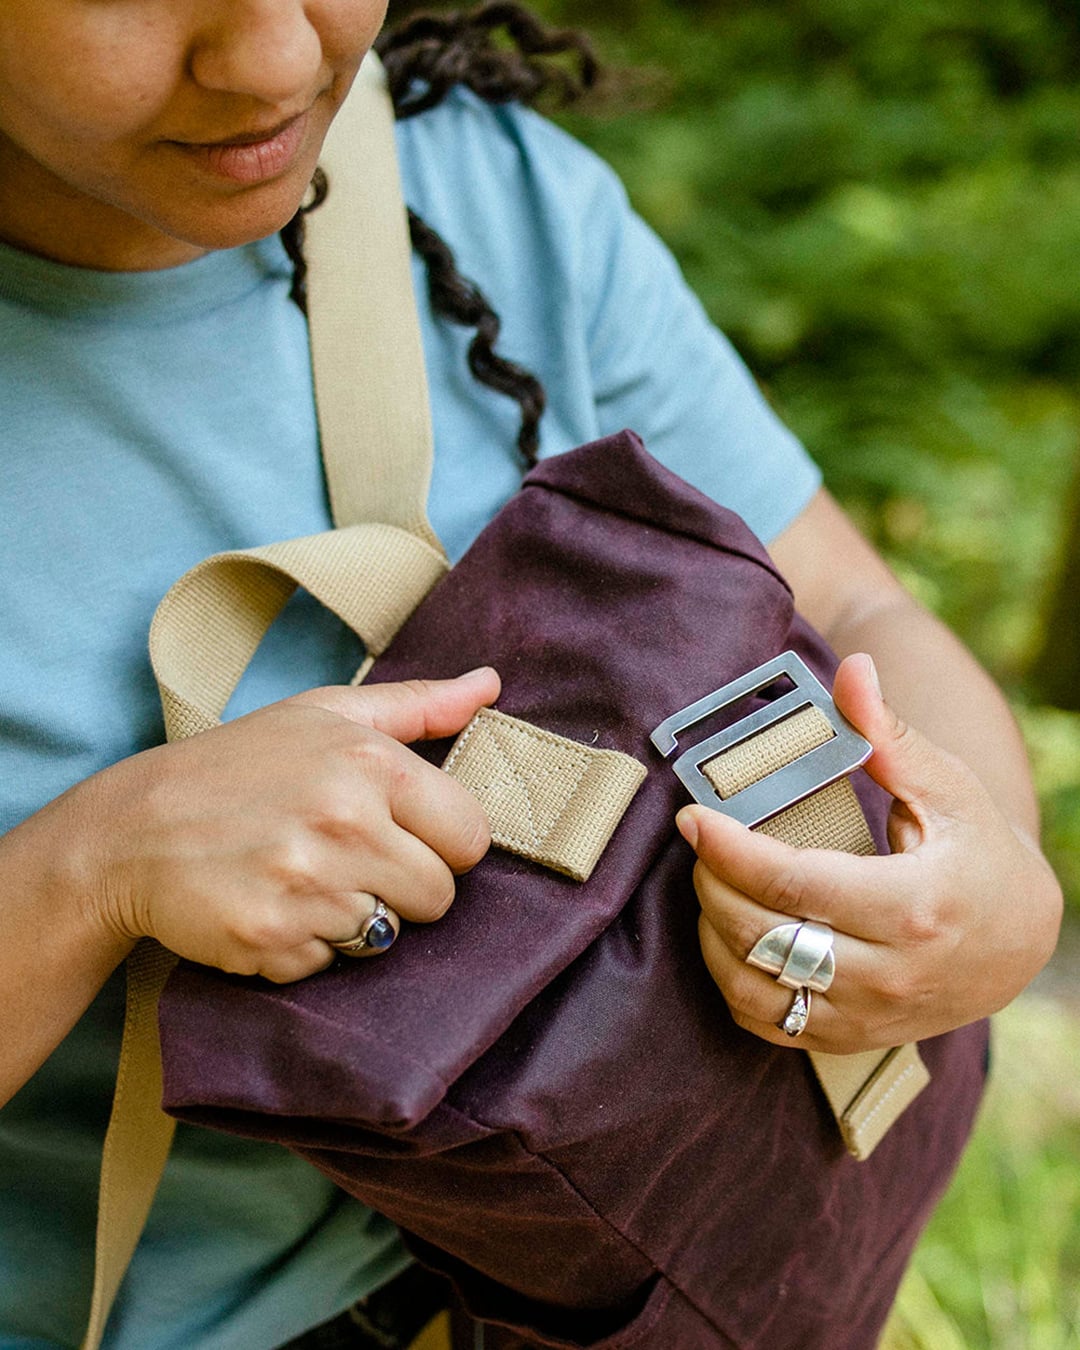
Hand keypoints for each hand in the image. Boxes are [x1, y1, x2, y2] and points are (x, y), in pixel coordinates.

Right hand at [78, 668, 499, 982]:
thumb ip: (417, 704)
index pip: (470, 834)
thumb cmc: (238, 765)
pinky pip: (331, 966)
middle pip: (439, 896)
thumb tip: (490, 684)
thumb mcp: (323, 713)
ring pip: (389, 936)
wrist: (131, 830)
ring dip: (352, 919)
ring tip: (301, 880)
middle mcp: (346, 822)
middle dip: (402, 887)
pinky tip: (270, 907)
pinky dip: (304, 948)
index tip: (401, 834)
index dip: (441, 842)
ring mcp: (309, 885)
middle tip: (344, 861)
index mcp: (372, 763)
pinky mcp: (272, 939)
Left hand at [677, 654, 1062, 1052]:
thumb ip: (889, 734)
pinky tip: (732, 936)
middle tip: (703, 845)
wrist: (1021, 940)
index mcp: (914, 908)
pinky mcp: (852, 1037)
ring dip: (713, 937)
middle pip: (763, 938)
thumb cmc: (978, 853)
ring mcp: (870, 1016)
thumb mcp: (946, 787)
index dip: (731, 851)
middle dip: (713, 885)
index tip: (692, 818)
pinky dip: (734, 982)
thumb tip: (852, 670)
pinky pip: (768, 1024)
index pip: (795, 886)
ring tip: (712, 886)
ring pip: (755, 990)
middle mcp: (890, 974)